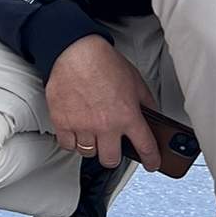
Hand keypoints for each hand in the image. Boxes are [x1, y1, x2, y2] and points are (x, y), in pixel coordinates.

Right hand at [45, 36, 160, 170]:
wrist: (76, 53)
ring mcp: (82, 126)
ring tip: (92, 134)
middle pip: (111, 159)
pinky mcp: (63, 123)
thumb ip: (146, 103)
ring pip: (88, 153)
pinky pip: (67, 145)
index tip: (152, 163)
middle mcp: (105, 125)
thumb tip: (152, 117)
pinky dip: (72, 142)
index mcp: (127, 115)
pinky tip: (76, 132)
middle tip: (113, 148)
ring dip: (92, 147)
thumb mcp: (136, 82)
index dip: (152, 159)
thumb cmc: (103, 63)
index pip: (145, 146)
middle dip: (114, 156)